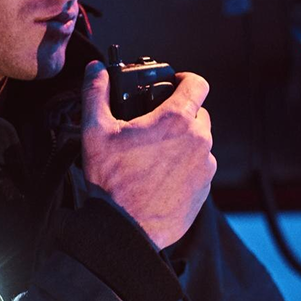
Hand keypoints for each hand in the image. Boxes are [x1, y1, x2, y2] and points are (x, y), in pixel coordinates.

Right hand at [81, 61, 216, 248]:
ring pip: (200, 142)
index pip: (197, 84)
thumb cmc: (111, 182)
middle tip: (155, 126)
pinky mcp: (205, 189)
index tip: (175, 84)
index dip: (186, 79)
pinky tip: (162, 176)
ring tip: (155, 155)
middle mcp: (198, 140)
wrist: (125, 230)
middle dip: (180, 115)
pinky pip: (200, 168)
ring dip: (183, 142)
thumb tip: (95, 69)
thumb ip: (96, 93)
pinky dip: (186, 167)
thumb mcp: (95, 132)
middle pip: (198, 114)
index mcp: (176, 120)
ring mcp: (205, 166)